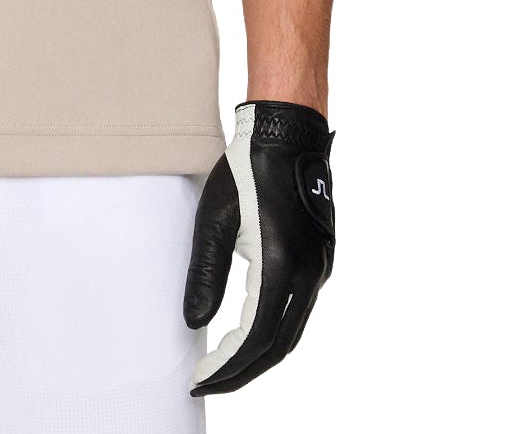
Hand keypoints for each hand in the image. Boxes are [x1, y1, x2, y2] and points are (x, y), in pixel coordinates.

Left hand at [183, 99, 335, 394]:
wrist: (287, 133)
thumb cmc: (246, 169)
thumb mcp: (214, 219)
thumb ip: (206, 274)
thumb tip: (194, 321)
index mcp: (282, 266)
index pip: (255, 337)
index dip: (228, 365)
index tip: (201, 379)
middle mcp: (309, 274)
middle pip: (278, 344)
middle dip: (244, 370)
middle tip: (210, 381)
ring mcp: (320, 267)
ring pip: (292, 329)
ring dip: (260, 353)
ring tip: (226, 364)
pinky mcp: (321, 258)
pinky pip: (298, 308)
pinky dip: (274, 329)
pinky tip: (250, 330)